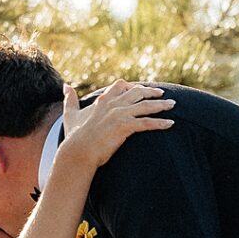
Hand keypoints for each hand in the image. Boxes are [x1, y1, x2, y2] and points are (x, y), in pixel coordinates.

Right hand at [59, 77, 173, 173]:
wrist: (77, 151)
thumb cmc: (74, 136)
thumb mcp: (71, 114)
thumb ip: (69, 99)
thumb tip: (65, 85)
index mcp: (103, 100)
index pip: (121, 86)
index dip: (133, 86)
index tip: (142, 89)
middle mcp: (113, 104)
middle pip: (137, 93)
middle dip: (152, 92)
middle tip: (163, 94)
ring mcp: (119, 114)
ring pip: (146, 105)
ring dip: (161, 105)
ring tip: (173, 105)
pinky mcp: (125, 127)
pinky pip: (147, 123)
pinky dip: (160, 123)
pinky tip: (171, 124)